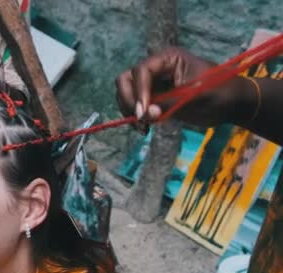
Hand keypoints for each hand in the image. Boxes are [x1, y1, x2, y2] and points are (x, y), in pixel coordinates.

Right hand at [115, 47, 247, 126]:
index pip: (142, 71)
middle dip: (128, 100)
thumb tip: (145, 114)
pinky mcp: (153, 99)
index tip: (143, 113)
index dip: (139, 91)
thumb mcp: (197, 97)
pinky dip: (135, 117)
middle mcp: (156, 69)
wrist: (231, 104)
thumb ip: (169, 103)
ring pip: (125, 93)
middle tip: (140, 119)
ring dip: (129, 110)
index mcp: (168, 59)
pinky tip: (145, 129)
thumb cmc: (220, 93)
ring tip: (143, 127)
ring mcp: (152, 84)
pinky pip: (134, 106)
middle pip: (126, 80)